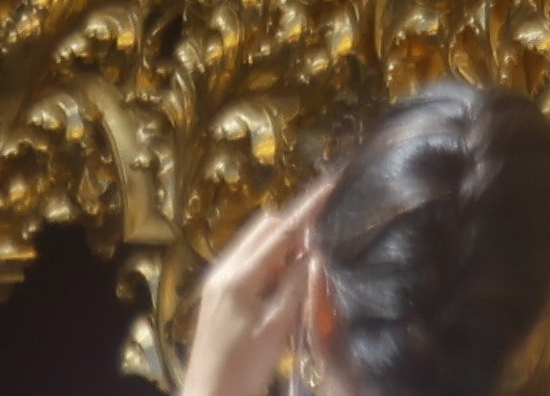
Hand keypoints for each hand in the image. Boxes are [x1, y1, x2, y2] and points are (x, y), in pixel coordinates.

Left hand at [177, 180, 327, 395]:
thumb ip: (296, 282)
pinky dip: (268, 256)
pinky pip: (247, 257)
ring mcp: (216, 279)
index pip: (281, 230)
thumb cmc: (245, 368)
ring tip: (304, 261)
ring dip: (281, 240)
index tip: (333, 182)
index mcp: (239, 277)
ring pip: (255, 239)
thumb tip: (314, 247)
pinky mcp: (216, 291)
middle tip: (323, 238)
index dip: (309, 206)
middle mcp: (223, 269)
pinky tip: (283, 278)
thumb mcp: (277, 326)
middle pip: (265, 225)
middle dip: (294, 222)